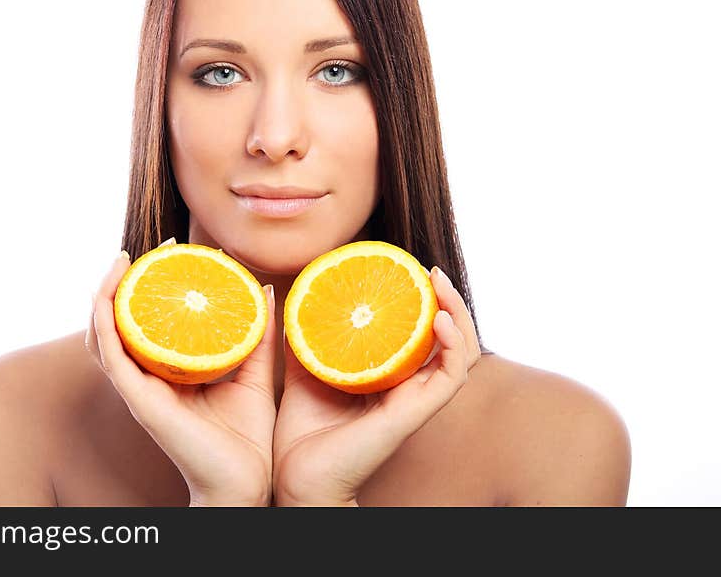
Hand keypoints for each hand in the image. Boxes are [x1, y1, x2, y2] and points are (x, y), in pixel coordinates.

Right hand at [85, 238, 277, 506]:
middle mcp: (147, 379)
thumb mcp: (255, 374)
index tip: (172, 250)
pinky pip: (110, 355)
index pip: (146, 324)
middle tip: (148, 250)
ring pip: (103, 335)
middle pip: (118, 324)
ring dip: (104, 295)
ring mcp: (139, 390)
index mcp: (170, 374)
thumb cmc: (247, 438)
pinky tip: (109, 294)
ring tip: (121, 261)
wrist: (247, 485)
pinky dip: (104, 321)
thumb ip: (257, 334)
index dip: (149, 287)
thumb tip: (262, 286)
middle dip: (123, 283)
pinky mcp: (138, 401)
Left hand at [271, 264, 481, 505]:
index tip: (410, 270)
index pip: (421, 336)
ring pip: (460, 354)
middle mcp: (408, 388)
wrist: (295, 479)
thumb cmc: (301, 433)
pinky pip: (449, 378)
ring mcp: (414, 401)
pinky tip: (438, 320)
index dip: (425, 303)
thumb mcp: (303, 370)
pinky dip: (453, 347)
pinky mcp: (413, 415)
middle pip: (449, 340)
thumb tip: (288, 295)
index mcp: (388, 378)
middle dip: (448, 301)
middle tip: (430, 271)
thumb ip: (304, 336)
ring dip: (458, 315)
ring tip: (439, 285)